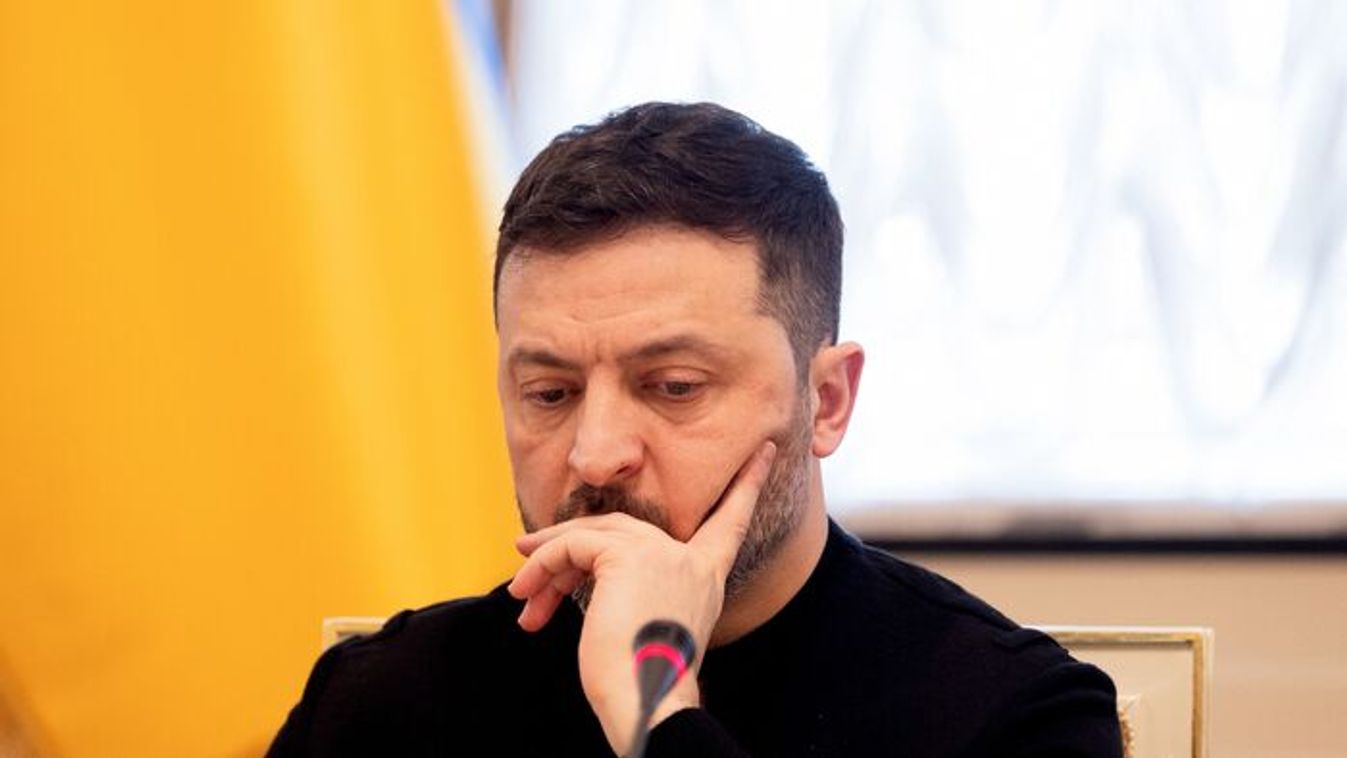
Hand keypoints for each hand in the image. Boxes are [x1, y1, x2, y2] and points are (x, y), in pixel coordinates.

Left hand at [507, 440, 777, 754]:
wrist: (645, 703)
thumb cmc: (640, 680)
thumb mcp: (643, 625)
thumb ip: (631, 589)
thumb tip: (574, 571)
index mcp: (706, 577)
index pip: (731, 520)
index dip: (747, 484)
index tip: (766, 450)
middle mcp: (690, 559)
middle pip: (622, 527)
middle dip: (570, 545)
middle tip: (528, 563)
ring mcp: (661, 554)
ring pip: (591, 535)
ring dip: (548, 562)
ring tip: (521, 591)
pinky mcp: (627, 557)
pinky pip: (573, 545)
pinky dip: (543, 567)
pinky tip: (527, 595)